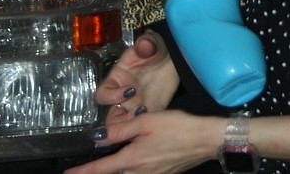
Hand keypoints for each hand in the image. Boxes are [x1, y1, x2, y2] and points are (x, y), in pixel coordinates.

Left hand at [64, 110, 221, 173]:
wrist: (206, 139)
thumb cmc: (178, 127)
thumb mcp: (146, 121)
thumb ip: (121, 130)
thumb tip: (97, 136)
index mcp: (133, 159)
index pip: (101, 169)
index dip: (82, 172)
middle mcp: (140, 172)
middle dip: (98, 172)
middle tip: (83, 169)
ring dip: (115, 170)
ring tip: (105, 165)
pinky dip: (130, 170)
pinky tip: (131, 162)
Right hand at [95, 31, 179, 124]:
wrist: (173, 57)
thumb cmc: (156, 48)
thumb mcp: (152, 42)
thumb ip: (147, 43)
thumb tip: (144, 45)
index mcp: (117, 79)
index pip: (102, 94)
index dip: (111, 96)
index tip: (130, 90)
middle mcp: (122, 97)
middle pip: (110, 117)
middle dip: (119, 120)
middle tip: (138, 111)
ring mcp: (134, 106)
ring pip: (123, 126)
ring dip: (131, 125)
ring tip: (146, 112)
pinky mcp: (150, 112)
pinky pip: (142, 126)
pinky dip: (146, 127)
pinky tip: (156, 118)